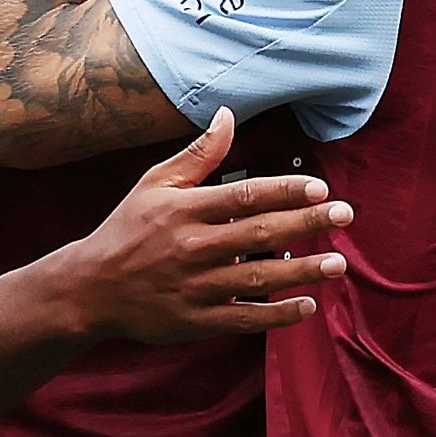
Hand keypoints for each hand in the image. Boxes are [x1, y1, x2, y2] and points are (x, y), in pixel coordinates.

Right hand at [70, 107, 350, 342]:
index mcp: (184, 210)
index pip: (244, 196)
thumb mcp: (155, 184)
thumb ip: (197, 154)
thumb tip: (227, 114)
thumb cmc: (126, 229)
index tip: (319, 187)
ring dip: (302, 271)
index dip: (284, 190)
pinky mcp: (196, 322)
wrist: (89, 289)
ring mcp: (196, 288)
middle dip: (307, 223)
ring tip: (338, 264)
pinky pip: (245, 319)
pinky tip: (307, 305)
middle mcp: (192, 248)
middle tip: (345, 214)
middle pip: (260, 233)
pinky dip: (277, 315)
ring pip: (258, 279)